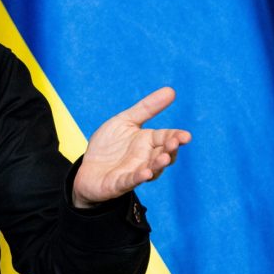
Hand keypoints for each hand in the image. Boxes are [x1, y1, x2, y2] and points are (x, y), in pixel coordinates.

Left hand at [72, 86, 190, 207]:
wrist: (88, 169)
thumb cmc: (109, 145)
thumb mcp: (125, 121)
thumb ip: (147, 108)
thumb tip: (171, 90)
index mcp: (148, 142)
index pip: (166, 138)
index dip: (176, 137)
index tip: (185, 136)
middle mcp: (145, 158)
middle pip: (163, 154)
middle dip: (170, 149)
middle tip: (175, 142)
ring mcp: (134, 172)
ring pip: (151, 170)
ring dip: (158, 165)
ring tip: (163, 158)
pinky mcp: (120, 183)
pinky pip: (131, 181)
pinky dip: (139, 177)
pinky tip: (145, 173)